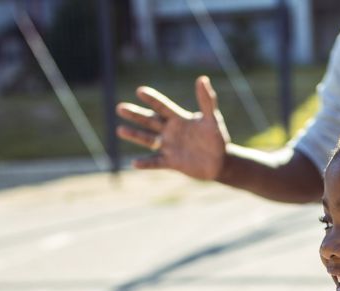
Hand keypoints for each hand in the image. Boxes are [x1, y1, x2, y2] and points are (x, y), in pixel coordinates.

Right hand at [115, 76, 229, 180]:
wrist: (219, 161)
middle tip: (120, 108)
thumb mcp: (213, 119)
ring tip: (120, 130)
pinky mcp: (171, 162)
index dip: (153, 99)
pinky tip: (134, 163)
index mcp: (179, 119)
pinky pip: (156, 162)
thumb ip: (207, 101)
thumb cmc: (216, 138)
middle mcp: (170, 131)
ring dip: (135, 135)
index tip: (140, 91)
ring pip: (148, 140)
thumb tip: (202, 78)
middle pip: (150, 121)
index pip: (163, 107)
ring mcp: (169, 147)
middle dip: (136, 115)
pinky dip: (146, 163)